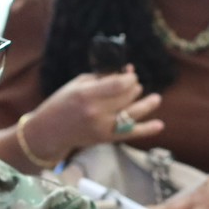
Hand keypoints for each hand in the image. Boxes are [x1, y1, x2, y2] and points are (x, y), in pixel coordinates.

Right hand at [23, 67, 163, 155]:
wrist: (50, 131)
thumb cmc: (62, 103)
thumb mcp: (78, 84)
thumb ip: (102, 77)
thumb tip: (126, 70)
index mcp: (87, 95)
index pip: (118, 84)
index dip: (129, 78)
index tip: (131, 74)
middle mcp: (96, 112)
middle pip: (127, 97)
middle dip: (134, 89)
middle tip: (134, 85)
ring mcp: (102, 127)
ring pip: (132, 113)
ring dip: (146, 104)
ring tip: (155, 99)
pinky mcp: (106, 138)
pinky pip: (130, 134)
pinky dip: (146, 130)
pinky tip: (159, 125)